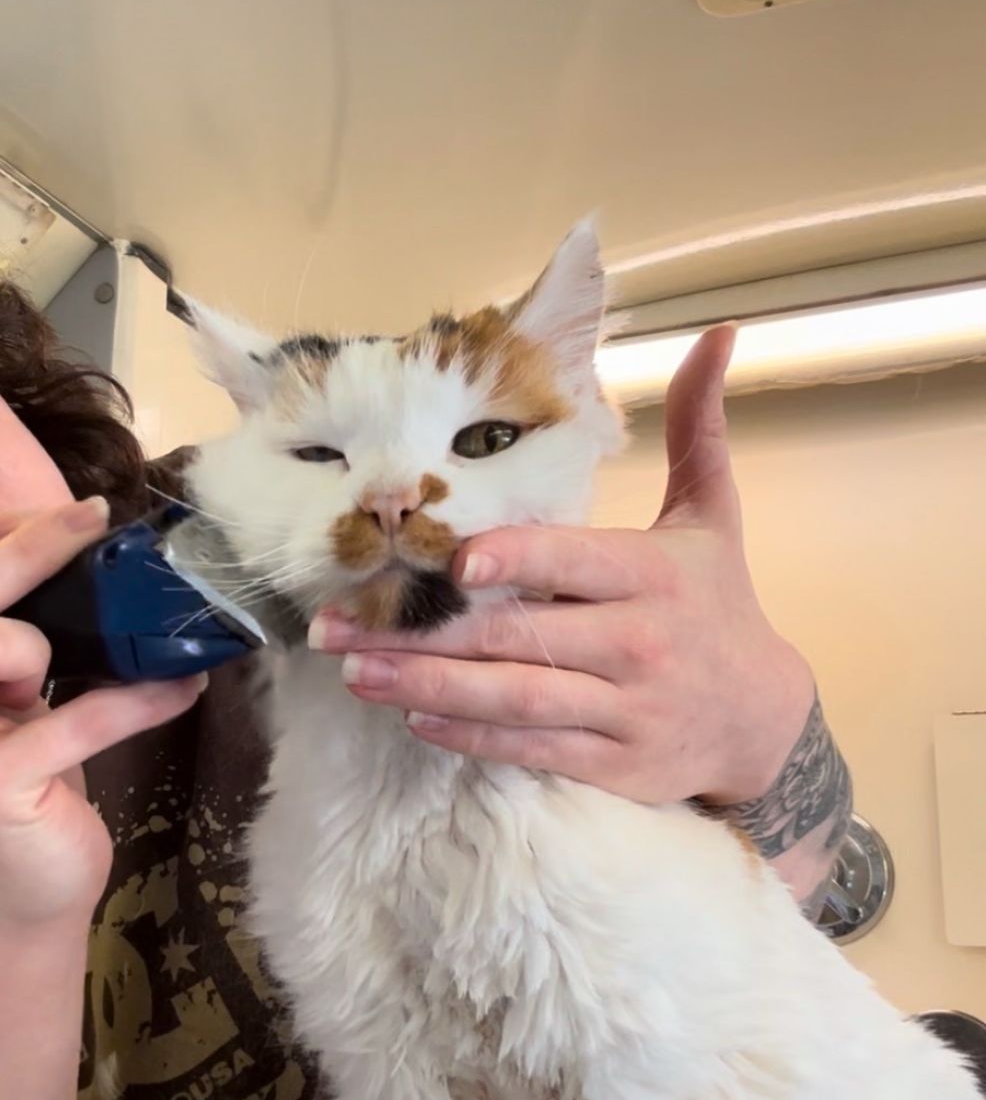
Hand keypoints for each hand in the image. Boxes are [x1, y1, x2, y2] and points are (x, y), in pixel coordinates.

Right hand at [0, 500, 204, 924]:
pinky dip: (134, 697)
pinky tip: (178, 686)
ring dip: (34, 641)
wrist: (22, 893)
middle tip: (90, 525)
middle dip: (21, 552)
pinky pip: (71, 714)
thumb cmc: (2, 778)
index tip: (44, 512)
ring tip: (59, 675)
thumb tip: (38, 526)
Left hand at [310, 328, 815, 808]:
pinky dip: (469, 733)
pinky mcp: (612, 763)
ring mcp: (623, 708)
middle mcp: (637, 643)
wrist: (764, 722)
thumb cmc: (719, 606)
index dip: (516, 561)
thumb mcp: (713, 515)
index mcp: (653, 576)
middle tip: (337, 624)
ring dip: (425, 685)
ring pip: (513, 696)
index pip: (574, 562)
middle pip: (516, 635)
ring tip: (355, 672)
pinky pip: (530, 746)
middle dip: (419, 631)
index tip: (451, 560)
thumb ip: (696, 426)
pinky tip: (413, 714)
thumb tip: (716, 336)